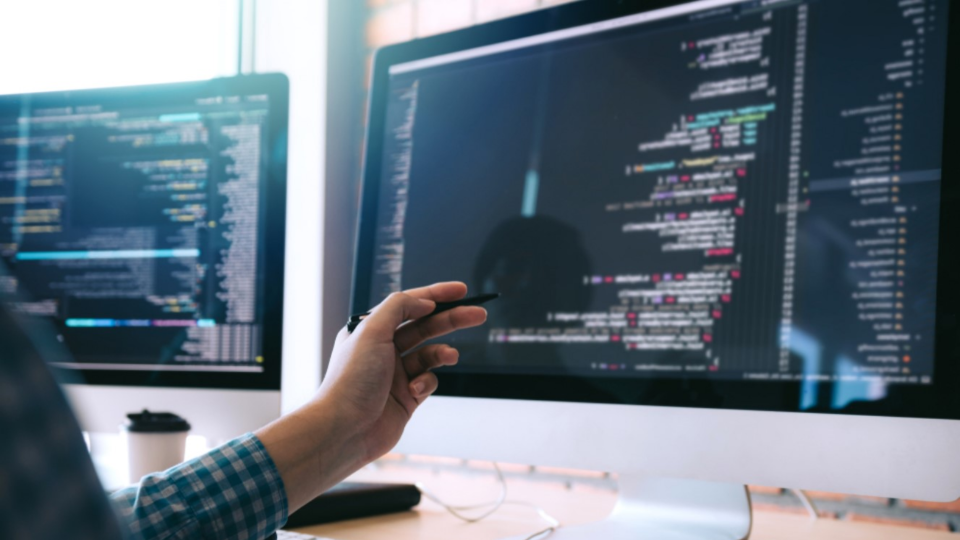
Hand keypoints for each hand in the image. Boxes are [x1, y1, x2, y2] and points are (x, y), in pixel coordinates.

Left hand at [256, 282, 486, 510]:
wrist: (344, 429)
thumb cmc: (351, 380)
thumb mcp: (371, 330)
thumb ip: (399, 307)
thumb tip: (425, 302)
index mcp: (371, 330)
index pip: (408, 304)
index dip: (436, 295)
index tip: (461, 290)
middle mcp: (383, 349)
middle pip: (425, 326)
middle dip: (451, 319)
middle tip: (477, 314)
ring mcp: (395, 374)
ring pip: (429, 355)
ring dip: (442, 353)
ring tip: (451, 356)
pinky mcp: (406, 397)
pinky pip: (428, 381)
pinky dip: (427, 382)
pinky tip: (416, 390)